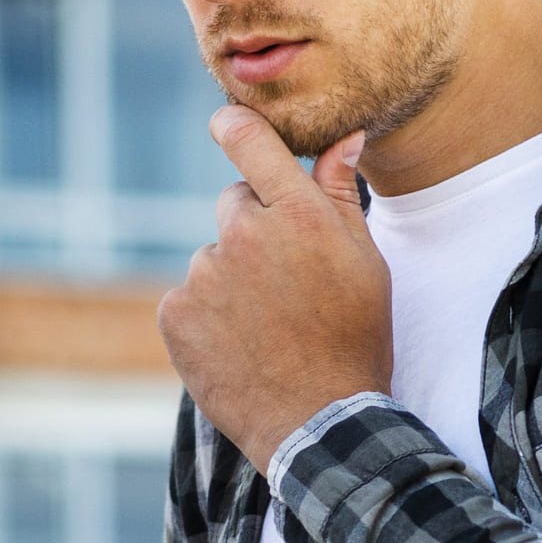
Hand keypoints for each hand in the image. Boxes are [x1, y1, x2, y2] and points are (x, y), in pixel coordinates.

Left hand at [156, 109, 389, 469]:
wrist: (318, 420)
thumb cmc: (354, 339)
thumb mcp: (365, 263)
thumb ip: (340, 193)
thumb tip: (345, 136)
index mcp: (299, 214)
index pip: (248, 139)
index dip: (233, 125)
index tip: (225, 122)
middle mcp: (245, 234)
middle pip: (234, 204)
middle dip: (254, 229)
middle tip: (285, 282)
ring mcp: (204, 274)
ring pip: (213, 258)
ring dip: (231, 280)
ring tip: (267, 326)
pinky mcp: (175, 312)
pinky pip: (188, 298)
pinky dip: (206, 317)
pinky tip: (239, 345)